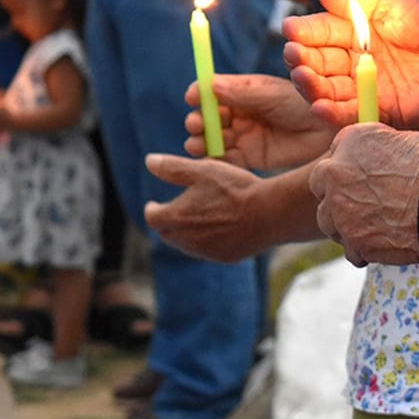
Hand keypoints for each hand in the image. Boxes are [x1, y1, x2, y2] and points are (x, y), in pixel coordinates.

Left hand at [143, 154, 269, 261]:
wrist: (269, 213)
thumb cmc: (235, 188)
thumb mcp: (202, 170)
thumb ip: (172, 168)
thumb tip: (149, 161)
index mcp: (177, 217)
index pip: (152, 217)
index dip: (152, 209)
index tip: (154, 205)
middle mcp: (187, 239)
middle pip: (167, 234)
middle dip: (167, 223)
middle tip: (174, 211)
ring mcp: (206, 251)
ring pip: (187, 245)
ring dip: (186, 233)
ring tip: (196, 218)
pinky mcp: (224, 257)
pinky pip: (208, 251)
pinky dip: (207, 240)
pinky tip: (219, 227)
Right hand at [184, 74, 334, 169]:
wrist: (328, 134)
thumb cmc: (305, 106)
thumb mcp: (274, 96)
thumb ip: (243, 94)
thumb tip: (211, 86)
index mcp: (243, 90)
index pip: (212, 90)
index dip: (200, 93)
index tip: (194, 98)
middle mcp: (239, 112)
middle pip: (208, 115)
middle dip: (198, 119)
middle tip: (197, 124)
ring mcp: (242, 135)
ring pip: (212, 137)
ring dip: (201, 139)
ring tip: (198, 143)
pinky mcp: (249, 156)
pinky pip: (225, 158)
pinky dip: (213, 159)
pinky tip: (210, 158)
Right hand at [283, 0, 418, 127]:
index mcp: (357, 28)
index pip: (319, 32)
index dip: (303, 33)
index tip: (290, 31)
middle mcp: (358, 58)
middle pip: (318, 63)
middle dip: (301, 61)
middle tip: (294, 58)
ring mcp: (369, 86)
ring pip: (328, 91)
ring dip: (311, 88)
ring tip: (305, 79)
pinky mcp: (384, 111)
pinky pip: (353, 115)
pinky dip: (333, 114)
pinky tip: (319, 107)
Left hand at [310, 123, 418, 266]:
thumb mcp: (408, 142)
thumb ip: (381, 149)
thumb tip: (380, 160)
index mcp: (352, 140)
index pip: (337, 151)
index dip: (350, 165)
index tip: (361, 176)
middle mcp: (336, 171)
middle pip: (321, 184)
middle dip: (337, 193)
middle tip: (362, 202)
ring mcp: (340, 209)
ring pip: (329, 220)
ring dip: (347, 224)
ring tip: (377, 226)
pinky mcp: (352, 241)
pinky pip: (351, 250)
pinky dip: (366, 250)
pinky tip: (387, 244)